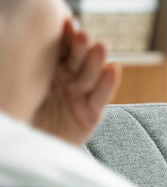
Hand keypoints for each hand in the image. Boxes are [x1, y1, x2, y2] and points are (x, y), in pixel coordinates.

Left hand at [33, 18, 120, 144]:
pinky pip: (99, 98)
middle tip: (82, 35)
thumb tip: (33, 39)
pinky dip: (108, 84)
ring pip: (89, 76)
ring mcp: (78, 97)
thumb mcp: (23, 89)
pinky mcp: (90, 116)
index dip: (65, 38)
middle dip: (81, 47)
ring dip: (96, 61)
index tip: (66, 23)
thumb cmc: (21, 119)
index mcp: (47, 71)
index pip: (58, 50)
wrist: (30, 152)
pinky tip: (114, 69)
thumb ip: (34, 68)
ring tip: (101, 47)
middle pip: (76, 60)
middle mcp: (65, 81)